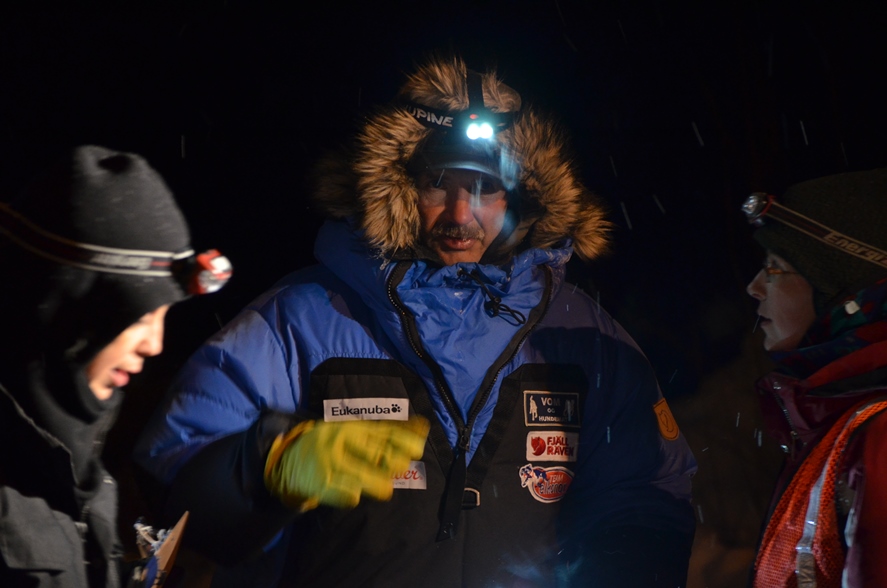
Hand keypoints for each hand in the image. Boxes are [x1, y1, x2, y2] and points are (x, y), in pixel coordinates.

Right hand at [264, 416, 428, 510]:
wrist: (288, 463)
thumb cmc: (330, 446)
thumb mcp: (351, 433)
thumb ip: (382, 433)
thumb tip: (421, 427)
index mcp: (349, 427)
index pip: (381, 432)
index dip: (402, 439)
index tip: (419, 447)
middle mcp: (340, 442)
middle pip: (373, 453)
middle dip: (392, 461)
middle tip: (403, 466)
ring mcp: (330, 463)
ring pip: (361, 476)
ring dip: (376, 484)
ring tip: (385, 489)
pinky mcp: (321, 485)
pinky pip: (344, 494)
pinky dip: (350, 496)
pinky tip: (353, 494)